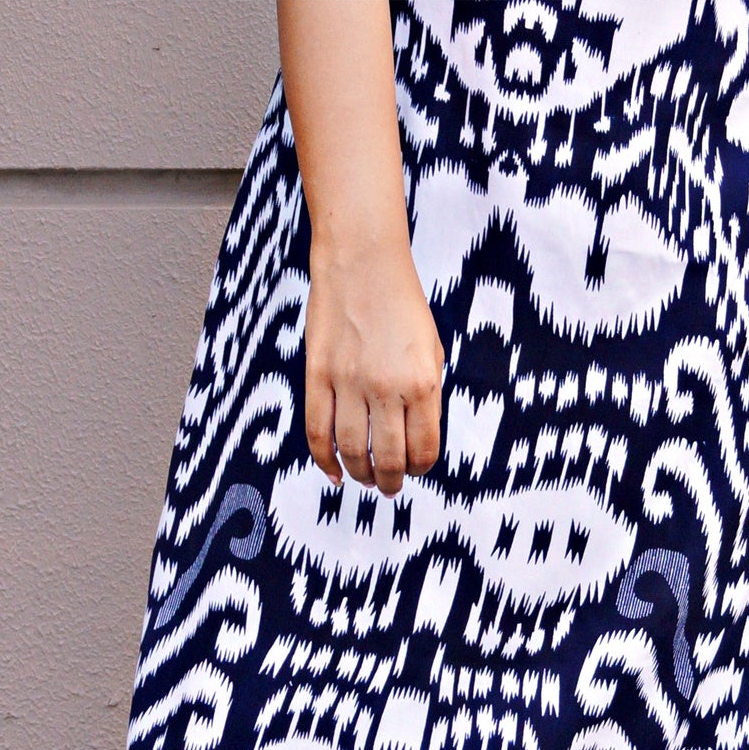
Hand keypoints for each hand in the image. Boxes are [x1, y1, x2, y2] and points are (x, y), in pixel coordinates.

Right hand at [304, 239, 444, 495]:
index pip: (424, 447)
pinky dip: (324, 459)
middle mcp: (386, 388)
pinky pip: (317, 430)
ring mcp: (348, 383)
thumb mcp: (431, 348)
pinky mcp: (317, 376)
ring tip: (366, 480)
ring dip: (360, 474)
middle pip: (387, 458)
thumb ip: (426, 394)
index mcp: (422, 383)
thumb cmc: (402, 303)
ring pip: (351, 450)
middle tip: (391, 487)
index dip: (422, 467)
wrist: (362, 262)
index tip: (418, 468)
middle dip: (391, 481)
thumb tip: (417, 438)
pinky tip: (334, 471)